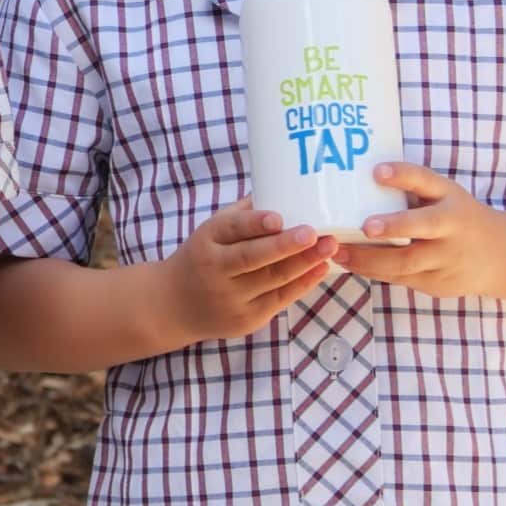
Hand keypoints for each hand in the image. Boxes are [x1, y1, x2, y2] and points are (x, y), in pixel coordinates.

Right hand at [159, 197, 336, 344]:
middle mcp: (215, 271)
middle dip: (286, 245)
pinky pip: (280, 299)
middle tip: (314, 233)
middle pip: (252, 258)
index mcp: (205, 242)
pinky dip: (303, 283)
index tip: (278, 217)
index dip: (254, 223)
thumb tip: (279, 185)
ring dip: (304, 263)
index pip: (230, 230)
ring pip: (272, 279)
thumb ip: (242, 215)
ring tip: (329, 247)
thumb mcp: (210, 232)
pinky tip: (320, 268)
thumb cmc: (203, 258)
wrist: (175, 306)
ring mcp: (230, 298)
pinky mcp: (246, 320)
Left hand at [330, 162, 505, 299]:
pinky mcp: (438, 284)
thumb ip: (412, 187)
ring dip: (369, 258)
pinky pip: (401, 279)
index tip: (377, 171)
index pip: (428, 181)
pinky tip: (350, 264)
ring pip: (407, 262)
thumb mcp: (445, 196)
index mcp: (452, 200)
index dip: (403, 175)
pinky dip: (374, 272)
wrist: (502, 257)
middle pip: (425, 226)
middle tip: (365, 226)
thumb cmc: (457, 217)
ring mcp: (447, 260)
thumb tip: (356, 175)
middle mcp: (453, 229)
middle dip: (394, 227)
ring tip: (339, 251)